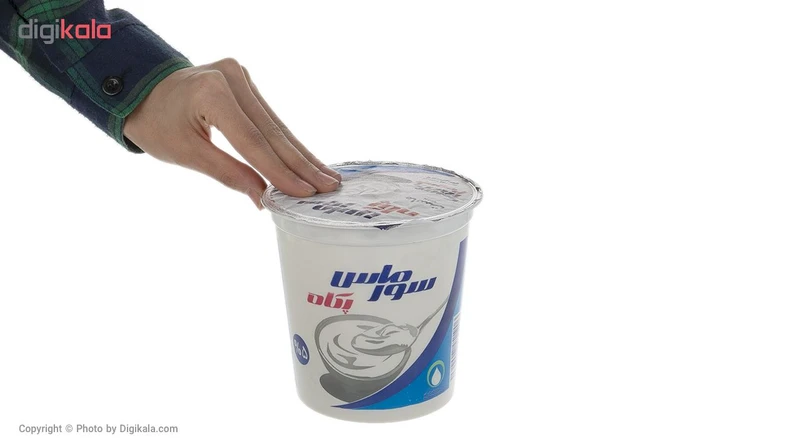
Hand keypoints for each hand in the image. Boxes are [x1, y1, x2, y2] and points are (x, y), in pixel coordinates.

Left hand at [124, 58, 340, 207]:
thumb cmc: (156, 123)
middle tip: (328, 188)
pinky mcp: (245, 83)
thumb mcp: (186, 153)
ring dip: (301, 155)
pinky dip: (286, 142)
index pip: (253, 140)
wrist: (139, 91)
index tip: (304, 193)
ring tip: (327, 178)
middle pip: (272, 131)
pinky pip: (269, 118)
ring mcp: (241, 76)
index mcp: (212, 91)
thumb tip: (263, 197)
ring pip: (276, 125)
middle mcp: (231, 77)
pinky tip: (309, 160)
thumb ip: (228, 173)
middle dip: (301, 164)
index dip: (279, 171)